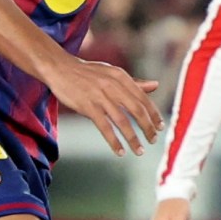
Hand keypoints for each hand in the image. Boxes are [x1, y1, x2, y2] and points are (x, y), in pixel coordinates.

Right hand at [44, 55, 161, 156]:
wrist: (60, 68)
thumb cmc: (87, 72)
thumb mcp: (112, 73)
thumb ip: (134, 82)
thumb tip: (155, 85)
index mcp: (121, 77)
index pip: (143, 98)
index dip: (153, 114)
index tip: (160, 127)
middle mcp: (113, 86)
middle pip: (136, 110)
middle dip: (147, 128)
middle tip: (153, 140)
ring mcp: (100, 96)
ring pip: (122, 121)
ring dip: (133, 138)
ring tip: (140, 150)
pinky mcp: (88, 106)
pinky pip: (104, 127)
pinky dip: (114, 141)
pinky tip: (120, 151)